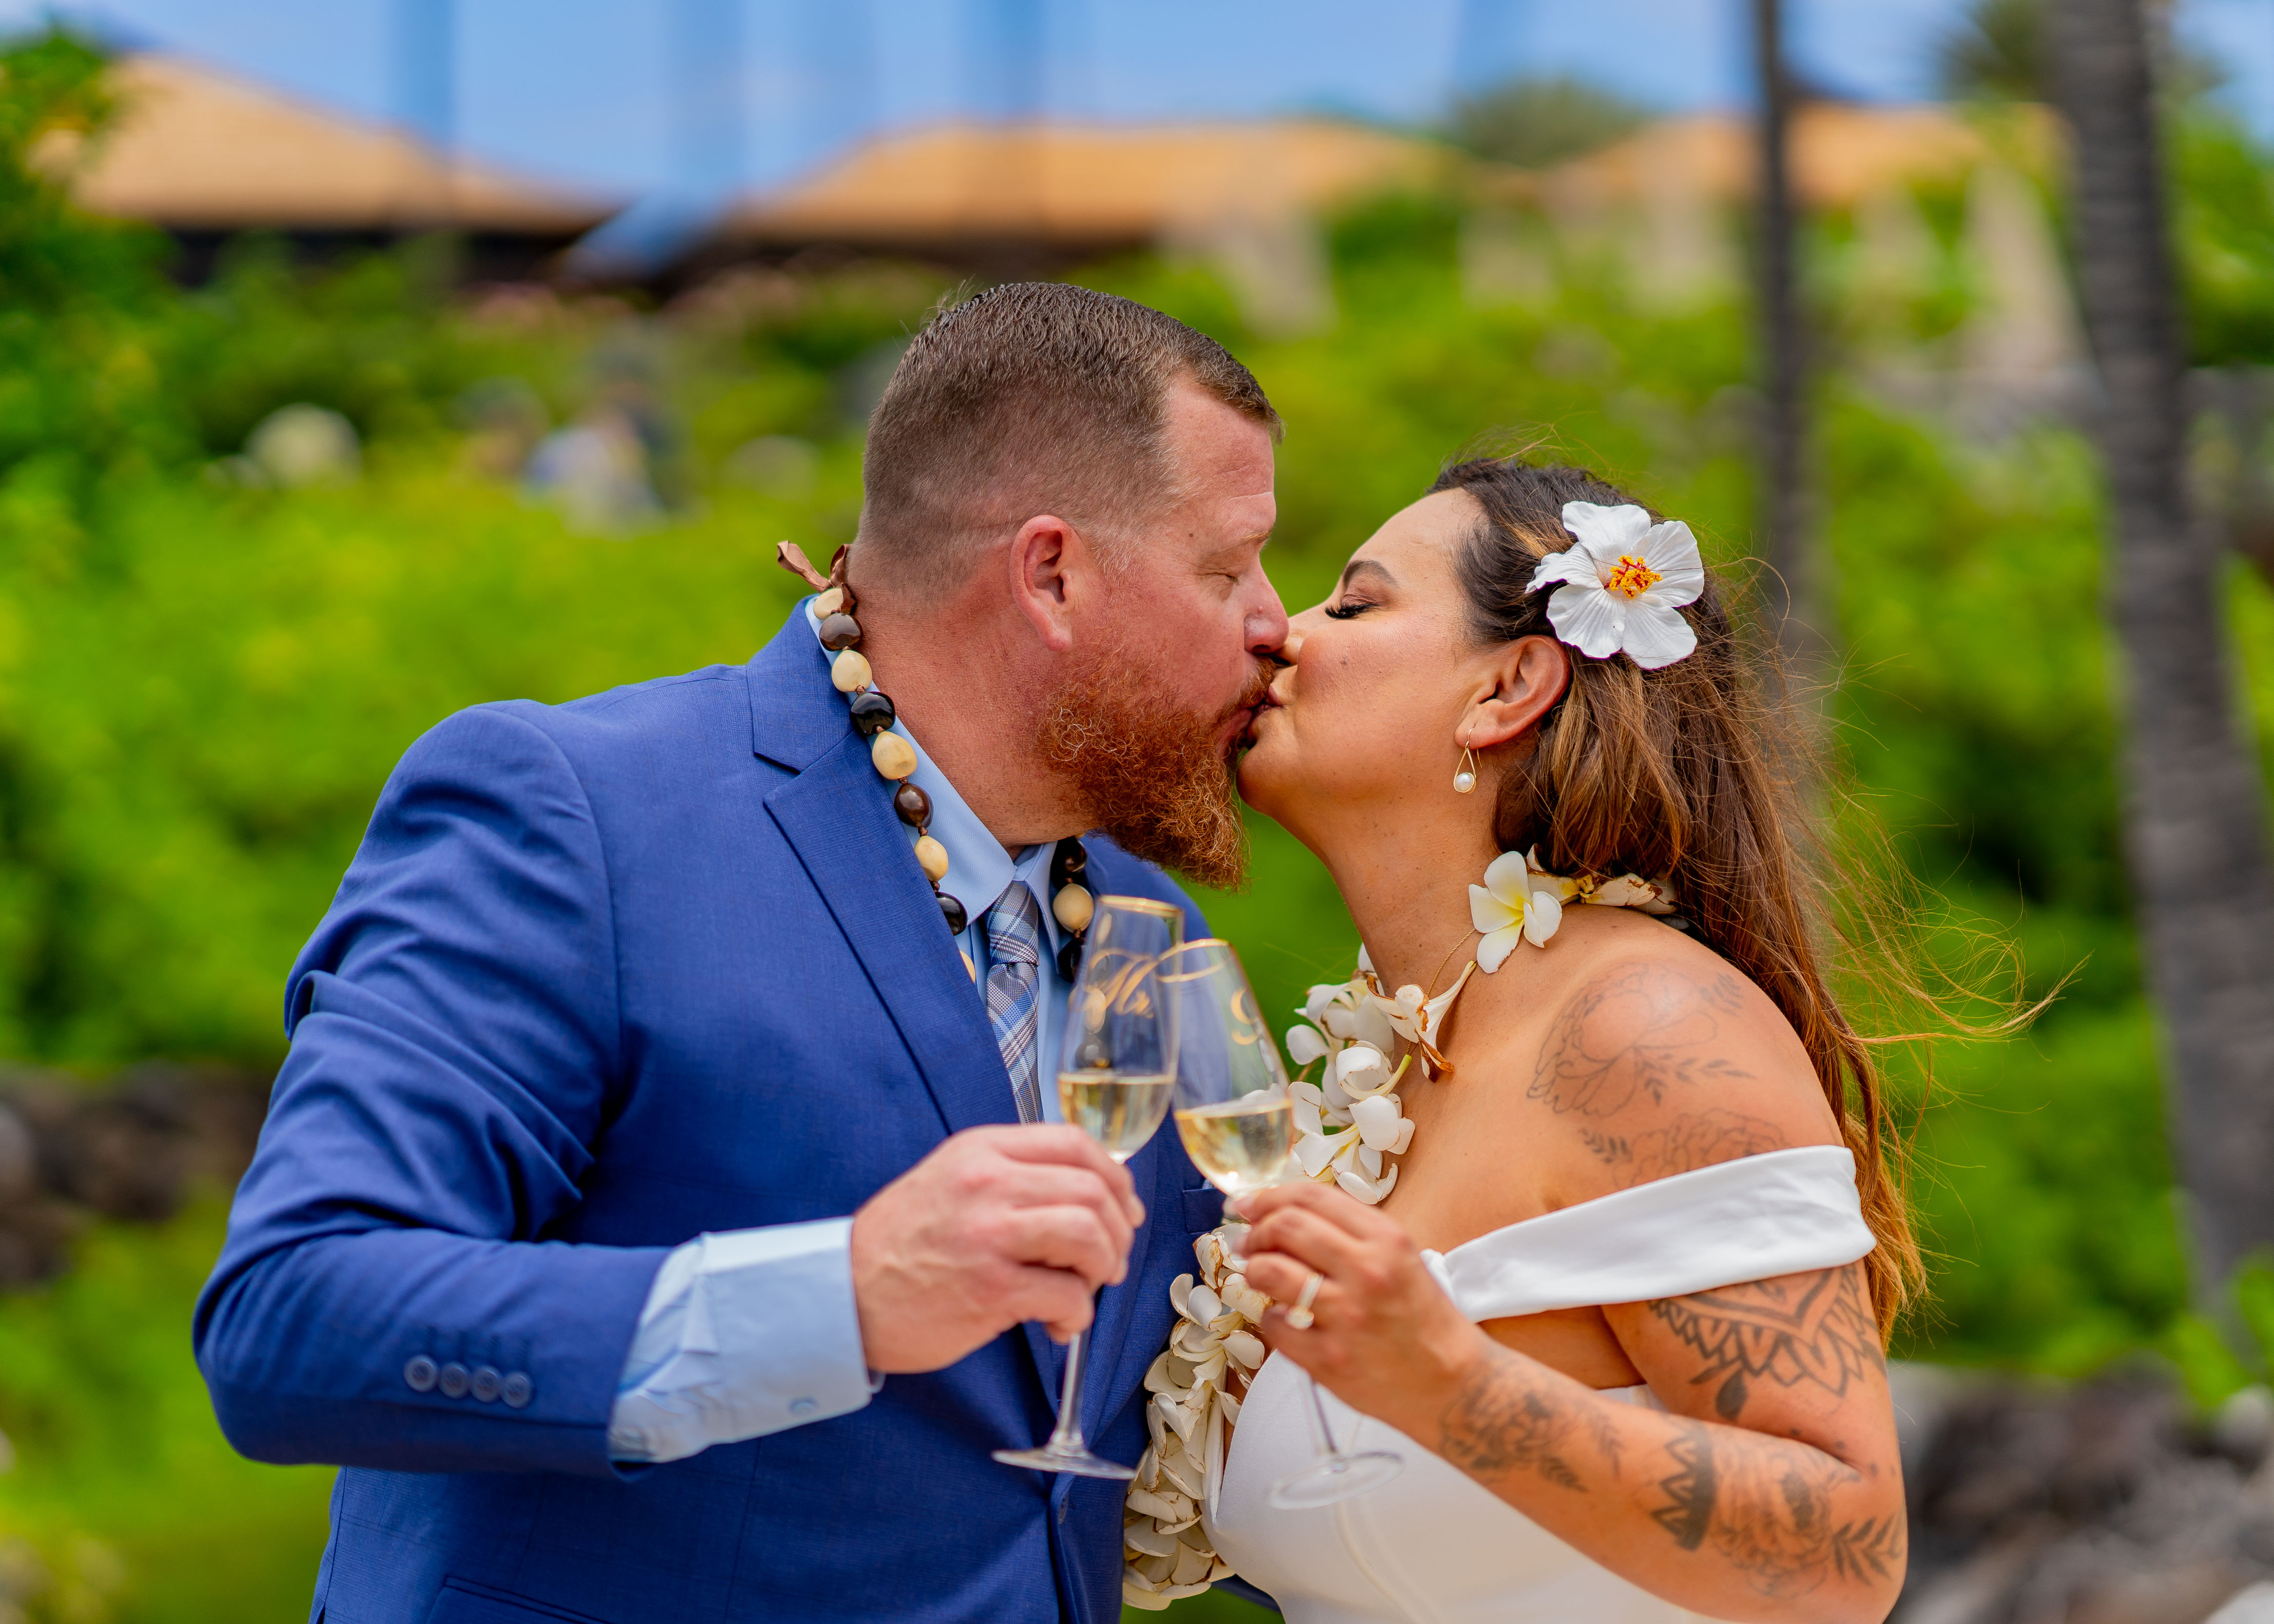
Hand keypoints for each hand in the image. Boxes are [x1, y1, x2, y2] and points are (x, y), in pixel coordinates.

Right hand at [850, 1125, 1144, 1372]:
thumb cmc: (903, 1244)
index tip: (1123, 1208)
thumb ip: (1013, 1174)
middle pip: (1092, 1190)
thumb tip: (1092, 1191)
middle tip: (1109, 1260)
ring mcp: (988, 1236)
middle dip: (1117, 1231)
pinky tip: (1057, 1323)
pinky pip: (1067, 1296)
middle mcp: (987, 1184)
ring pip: (1088, 1236)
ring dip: (1103, 1269)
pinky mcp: (990, 1290)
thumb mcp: (952, 1179)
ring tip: (1085, 1288)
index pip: (1074, 1143)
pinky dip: (1077, 1315)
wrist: (843, 1295)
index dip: (1115, 1178)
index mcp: (981, 1150)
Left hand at [1234, 1181, 1482, 1423]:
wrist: (1454, 1385)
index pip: (1312, 1197)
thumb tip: (1288, 1216)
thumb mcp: (1400, 1258)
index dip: (1270, 1196)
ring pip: (1272, 1272)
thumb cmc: (1424, 1321)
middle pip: (1286, 1227)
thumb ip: (1351, 1234)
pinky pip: (1275, 1326)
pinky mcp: (1329, 1359)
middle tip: (1249, 1240)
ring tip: (1258, 1274)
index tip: (1250, 1203)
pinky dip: (1271, 1319)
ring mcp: (1346, 1317)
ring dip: (1255, 1269)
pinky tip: (1283, 1320)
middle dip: (1257, 1230)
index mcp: (1386, 1240)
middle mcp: (1366, 1272)